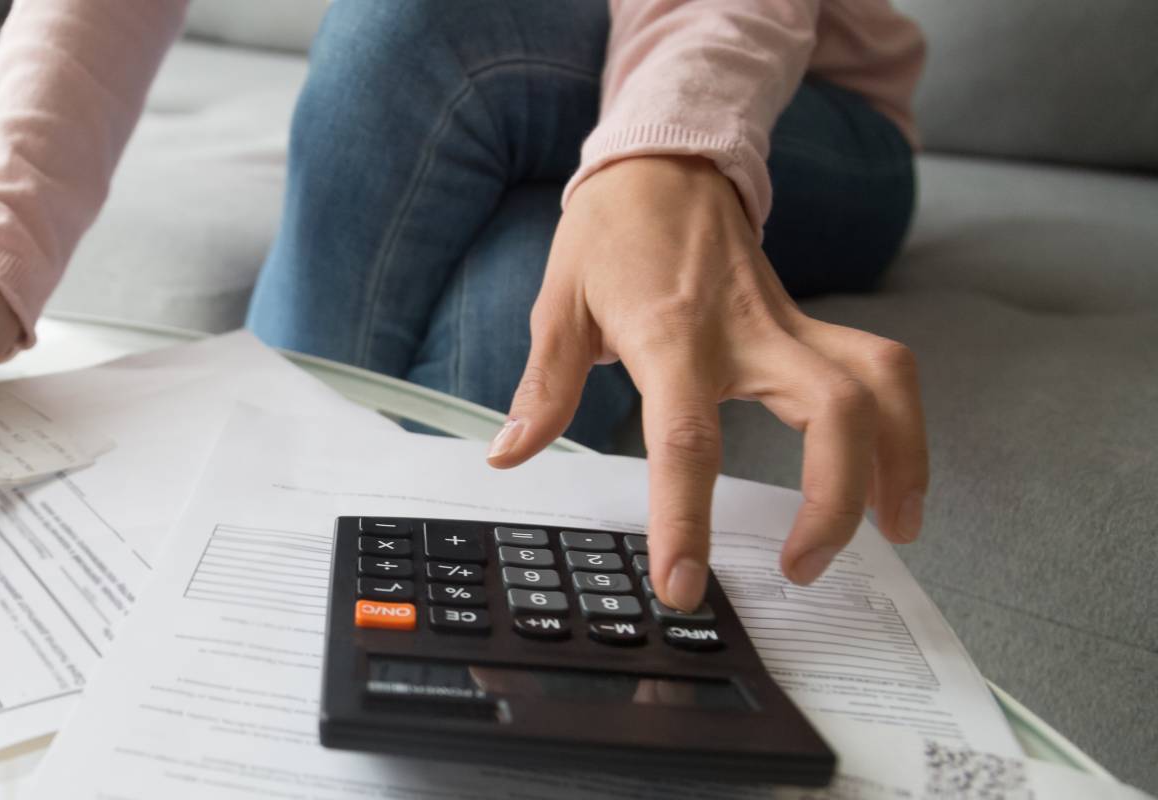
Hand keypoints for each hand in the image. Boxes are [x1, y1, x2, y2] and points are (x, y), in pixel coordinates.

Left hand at [488, 156, 926, 610]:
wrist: (665, 161)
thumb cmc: (610, 234)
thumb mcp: (560, 305)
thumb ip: (544, 388)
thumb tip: (510, 454)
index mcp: (672, 335)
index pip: (687, 440)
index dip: (686, 517)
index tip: (683, 583)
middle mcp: (747, 332)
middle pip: (832, 414)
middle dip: (835, 501)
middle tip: (803, 567)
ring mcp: (790, 326)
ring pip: (881, 387)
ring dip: (900, 462)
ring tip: (894, 533)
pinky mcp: (812, 326)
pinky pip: (882, 373)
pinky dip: (902, 427)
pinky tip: (894, 481)